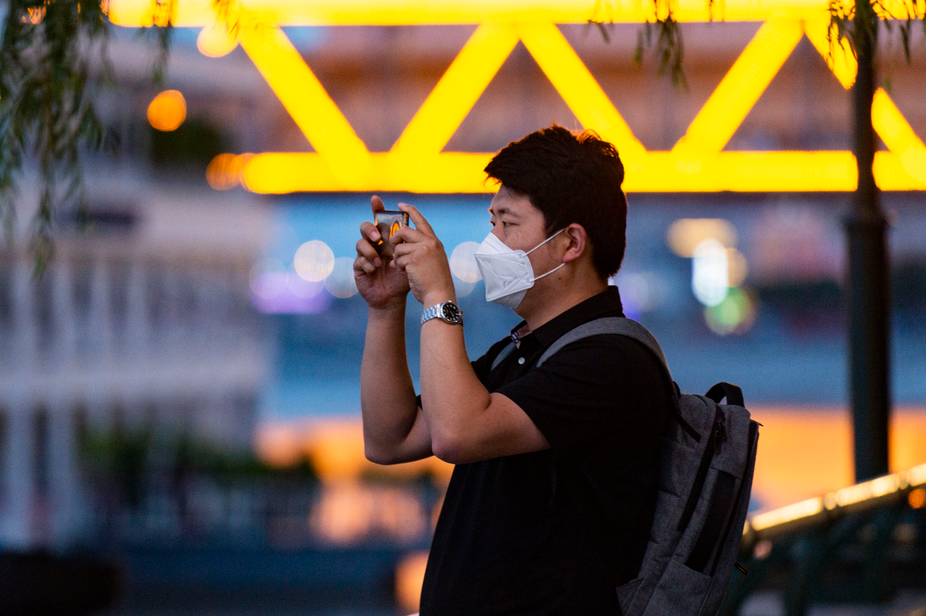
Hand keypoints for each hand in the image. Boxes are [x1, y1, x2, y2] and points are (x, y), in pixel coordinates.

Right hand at [354, 195, 410, 309]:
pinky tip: (374, 271)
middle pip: (365, 227)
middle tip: (378, 236)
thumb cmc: (403, 278)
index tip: (376, 199)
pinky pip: (358, 260)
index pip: (380, 220)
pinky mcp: (359, 268)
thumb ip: (410, 245)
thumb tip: (412, 229)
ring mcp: (365, 256)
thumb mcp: (410, 260)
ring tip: (378, 261)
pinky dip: (366, 264)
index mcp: (387, 240)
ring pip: (360, 243)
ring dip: (369, 250)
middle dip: (370, 229)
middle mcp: (374, 245)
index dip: (377, 208)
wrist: (394, 299)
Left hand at [391, 203, 455, 306]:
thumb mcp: (432, 261)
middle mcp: (430, 242)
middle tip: (394, 250)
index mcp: (435, 242)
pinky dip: (398, 267)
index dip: (410, 210)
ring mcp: (422, 249)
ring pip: (398, 247)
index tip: (400, 205)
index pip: (421, 221)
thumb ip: (421, 250)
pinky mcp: (414, 258)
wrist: (439, 295)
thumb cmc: (435, 282)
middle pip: (404, 230)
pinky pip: (398, 258)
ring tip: (403, 269)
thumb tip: (400, 246)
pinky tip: (405, 274)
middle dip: (394, 240)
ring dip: (397, 259)